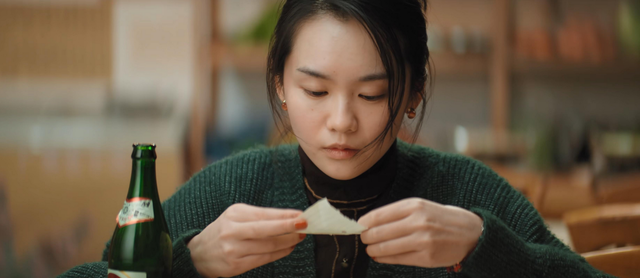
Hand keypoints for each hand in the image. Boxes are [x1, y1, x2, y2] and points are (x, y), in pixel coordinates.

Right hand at [187, 203, 307, 277]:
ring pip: (267, 245)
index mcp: (234, 214)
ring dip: (287, 241)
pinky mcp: (235, 265)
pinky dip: (279, 253)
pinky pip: (263, 258)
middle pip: (266, 229)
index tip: (302, 215)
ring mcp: (233, 249)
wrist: (199, 254)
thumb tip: (290, 216)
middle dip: (288, 227)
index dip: (285, 215)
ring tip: (299, 237)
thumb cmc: (224, 231)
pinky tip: (288, 248)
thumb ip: (260, 216)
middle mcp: (232, 231)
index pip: (264, 214)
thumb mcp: (237, 217)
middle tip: (305, 225)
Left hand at [358, 198, 482, 267]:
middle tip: (364, 238)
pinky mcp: (426, 257)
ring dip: (373, 249)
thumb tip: (369, 222)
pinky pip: (398, 259)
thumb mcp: (421, 207)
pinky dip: (384, 258)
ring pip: (386, 248)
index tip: (358, 226)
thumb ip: (397, 213)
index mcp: (414, 206)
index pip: (379, 215)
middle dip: (367, 237)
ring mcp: (422, 241)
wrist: (471, 233)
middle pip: (379, 232)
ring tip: (370, 249)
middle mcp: (417, 222)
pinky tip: (380, 256)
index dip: (364, 223)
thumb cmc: (441, 218)